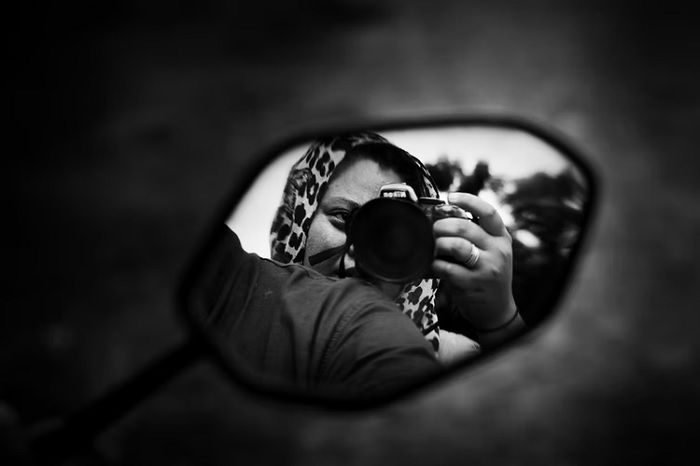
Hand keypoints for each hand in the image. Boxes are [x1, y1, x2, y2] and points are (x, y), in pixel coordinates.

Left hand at [431, 192, 517, 330]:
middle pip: (464, 227)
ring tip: (435, 249)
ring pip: (456, 246)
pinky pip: (448, 269)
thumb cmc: (487, 274)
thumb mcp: (491, 251)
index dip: (468, 200)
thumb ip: (476, 234)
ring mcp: (487, 268)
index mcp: (501, 237)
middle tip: (434, 230)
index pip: (488, 212)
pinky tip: (435, 266)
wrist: (497, 310)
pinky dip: (436, 265)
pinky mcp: (474, 284)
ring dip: (439, 244)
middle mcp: (498, 250)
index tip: (450, 197)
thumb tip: (443, 214)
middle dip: (442, 226)